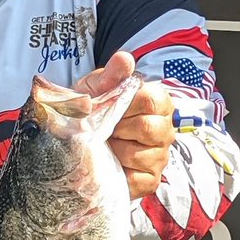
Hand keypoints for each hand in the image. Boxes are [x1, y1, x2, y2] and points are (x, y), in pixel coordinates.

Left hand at [75, 51, 173, 199]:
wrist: (74, 139)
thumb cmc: (91, 110)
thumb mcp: (94, 89)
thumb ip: (110, 74)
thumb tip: (124, 58)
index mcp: (157, 102)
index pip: (152, 99)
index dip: (125, 104)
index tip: (108, 106)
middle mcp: (164, 129)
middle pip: (149, 128)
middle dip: (118, 127)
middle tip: (103, 127)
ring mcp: (160, 157)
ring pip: (142, 154)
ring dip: (115, 149)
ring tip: (105, 144)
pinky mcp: (149, 180)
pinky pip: (139, 178)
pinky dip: (119, 171)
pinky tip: (110, 162)